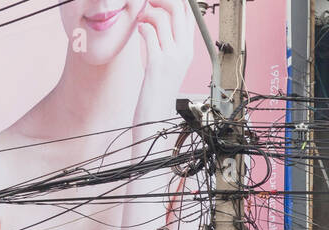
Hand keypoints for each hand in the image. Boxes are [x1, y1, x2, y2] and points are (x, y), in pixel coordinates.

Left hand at [134, 0, 194, 130]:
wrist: (156, 118)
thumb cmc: (157, 90)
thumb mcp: (167, 63)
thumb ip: (166, 41)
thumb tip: (157, 16)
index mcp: (189, 50)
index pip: (190, 13)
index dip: (175, 1)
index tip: (158, 2)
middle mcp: (184, 51)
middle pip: (178, 8)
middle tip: (147, 2)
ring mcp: (172, 57)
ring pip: (161, 17)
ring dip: (146, 13)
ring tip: (141, 20)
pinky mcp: (158, 63)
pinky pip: (148, 33)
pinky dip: (140, 27)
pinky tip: (138, 31)